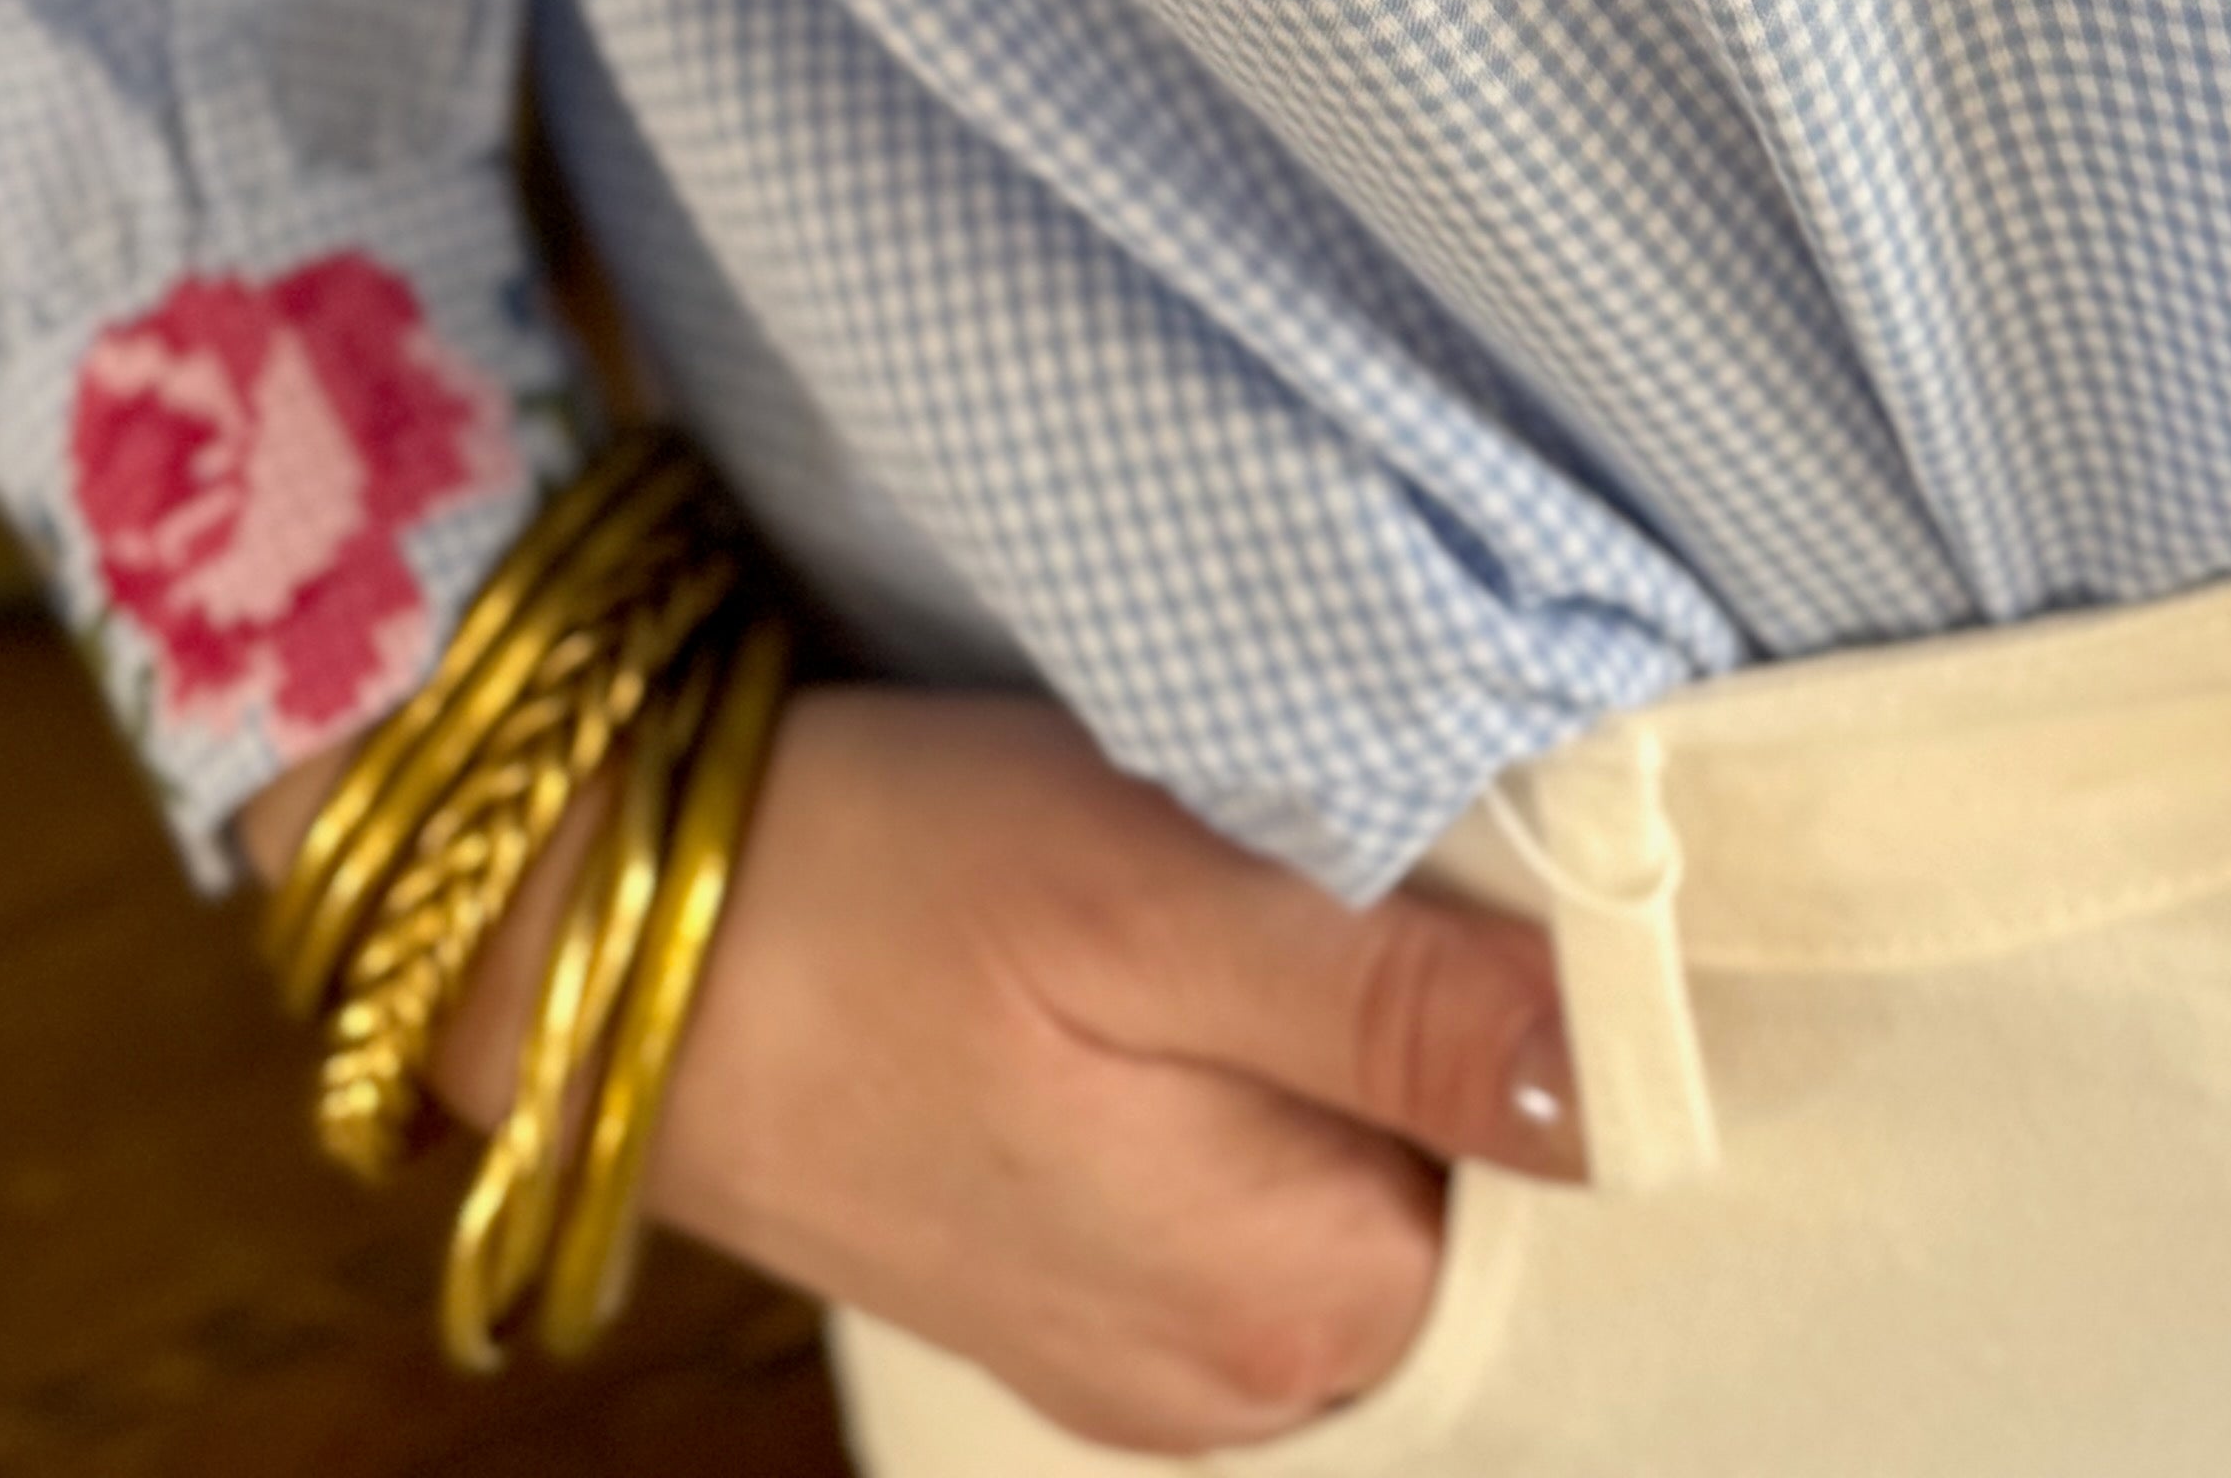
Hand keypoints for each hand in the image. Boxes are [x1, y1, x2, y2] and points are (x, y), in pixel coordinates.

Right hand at [249, 683, 1582, 1454]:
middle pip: (1465, 1187)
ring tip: (1244, 888)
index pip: (1565, 1174)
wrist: (592, 937)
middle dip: (1448, 1018)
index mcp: (1300, 1313)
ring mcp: (1151, 1354)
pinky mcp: (1075, 1285)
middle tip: (1352, 842)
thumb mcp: (1152, 888)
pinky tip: (1174, 964)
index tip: (1496, 863)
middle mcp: (1246, 1389)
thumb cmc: (869, 886)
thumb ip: (1401, 1000)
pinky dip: (1244, 1071)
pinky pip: (1245, 1186)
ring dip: (1341, 1033)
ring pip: (1353, 1176)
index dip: (1562, 1001)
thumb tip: (1638, 1085)